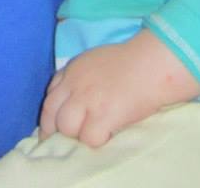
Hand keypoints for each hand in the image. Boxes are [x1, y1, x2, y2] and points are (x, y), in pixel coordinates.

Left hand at [39, 30, 199, 147]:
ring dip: (78, 135)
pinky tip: (108, 134)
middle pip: (52, 115)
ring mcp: (88, 100)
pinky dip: (97, 140)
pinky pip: (89, 138)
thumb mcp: (94, 60)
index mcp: (72, 71)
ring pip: (67, 129)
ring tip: (94, 133)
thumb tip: (70, 100)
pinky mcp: (103, 115)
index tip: (55, 129)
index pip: (49, 98)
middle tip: (74, 136)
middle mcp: (75, 85)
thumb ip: (77, 77)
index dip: (51, 116)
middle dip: (60, 129)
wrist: (151, 64)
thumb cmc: (129, 61)